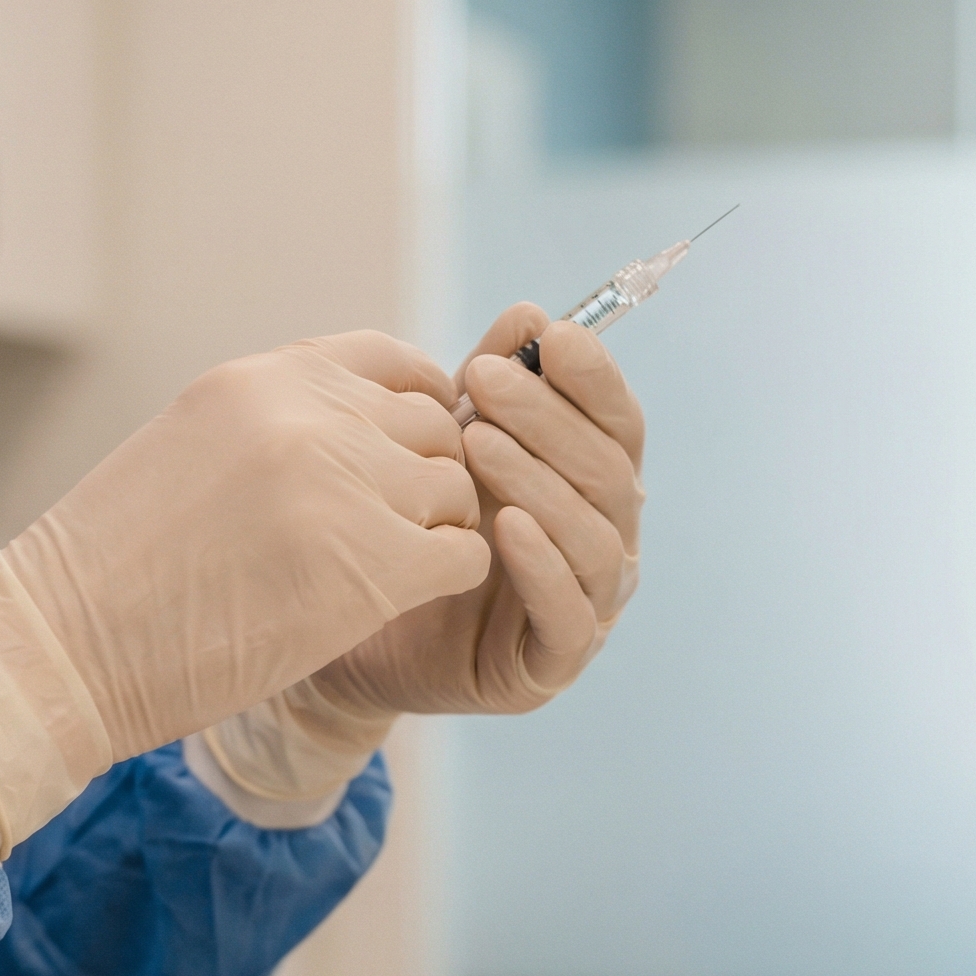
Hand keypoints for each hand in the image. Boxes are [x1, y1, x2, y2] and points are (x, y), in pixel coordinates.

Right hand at [0, 332, 486, 852]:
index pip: (393, 362)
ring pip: (457, 491)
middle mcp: (313, 417)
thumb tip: (368, 426)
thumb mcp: (195, 445)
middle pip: (434, 428)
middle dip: (426, 478)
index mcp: (266, 380)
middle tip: (396, 531)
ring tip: (391, 569)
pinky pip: (464, 555)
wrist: (66, 646)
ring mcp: (348, 486)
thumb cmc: (117, 565)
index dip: (415, 411)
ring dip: (437, 531)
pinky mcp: (375, 566)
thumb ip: (280, 422)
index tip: (403, 459)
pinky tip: (402, 601)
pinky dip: (447, 579)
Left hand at [193, 304, 648, 808]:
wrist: (357, 631)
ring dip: (541, 482)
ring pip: (597, 536)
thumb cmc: (415, 528)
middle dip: (549, 419)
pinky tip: (502, 526)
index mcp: (592, 483)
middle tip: (483, 381)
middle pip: (611, 472)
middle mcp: (606, 539)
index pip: (618, 422)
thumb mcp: (447, 447)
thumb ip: (492, 389)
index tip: (550, 336)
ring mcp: (590, 603)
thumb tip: (529, 313)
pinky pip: (571, 613)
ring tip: (477, 444)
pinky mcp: (555, 662)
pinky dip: (543, 566)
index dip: (594, 378)